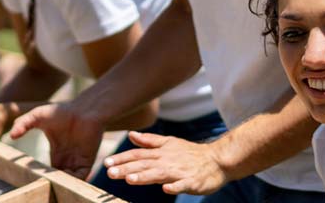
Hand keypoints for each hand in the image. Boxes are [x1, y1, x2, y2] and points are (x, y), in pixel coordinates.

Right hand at [9, 102, 106, 179]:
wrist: (84, 109)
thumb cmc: (61, 111)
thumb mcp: (37, 116)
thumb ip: (23, 123)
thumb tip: (11, 135)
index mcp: (56, 152)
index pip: (47, 170)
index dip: (40, 175)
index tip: (31, 174)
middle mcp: (67, 159)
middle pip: (58, 178)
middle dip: (51, 182)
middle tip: (42, 180)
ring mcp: (77, 161)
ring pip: (68, 180)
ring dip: (61, 182)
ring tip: (52, 179)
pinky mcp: (86, 161)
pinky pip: (81, 177)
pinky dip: (73, 180)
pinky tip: (64, 175)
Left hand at [104, 132, 227, 194]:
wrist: (218, 160)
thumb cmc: (191, 154)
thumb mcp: (170, 143)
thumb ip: (149, 141)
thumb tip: (131, 135)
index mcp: (161, 152)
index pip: (138, 155)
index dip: (122, 158)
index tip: (106, 163)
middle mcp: (168, 161)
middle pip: (144, 165)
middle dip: (126, 168)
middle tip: (110, 173)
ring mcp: (180, 172)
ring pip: (160, 174)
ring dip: (145, 177)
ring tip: (130, 180)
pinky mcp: (192, 181)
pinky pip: (183, 185)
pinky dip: (175, 186)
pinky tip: (166, 189)